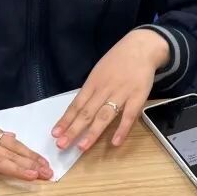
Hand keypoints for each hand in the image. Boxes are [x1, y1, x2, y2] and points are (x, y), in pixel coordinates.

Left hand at [52, 29, 169, 151]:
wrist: (141, 48)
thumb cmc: (118, 60)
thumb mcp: (99, 71)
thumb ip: (91, 89)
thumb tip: (78, 108)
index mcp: (93, 83)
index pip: (76, 104)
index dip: (66, 120)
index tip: (55, 134)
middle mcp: (104, 89)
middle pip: (86, 112)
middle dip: (73, 130)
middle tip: (61, 145)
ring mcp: (121, 93)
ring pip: (104, 116)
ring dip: (92, 132)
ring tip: (81, 147)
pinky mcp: (138, 97)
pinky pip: (129, 116)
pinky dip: (122, 130)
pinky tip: (115, 142)